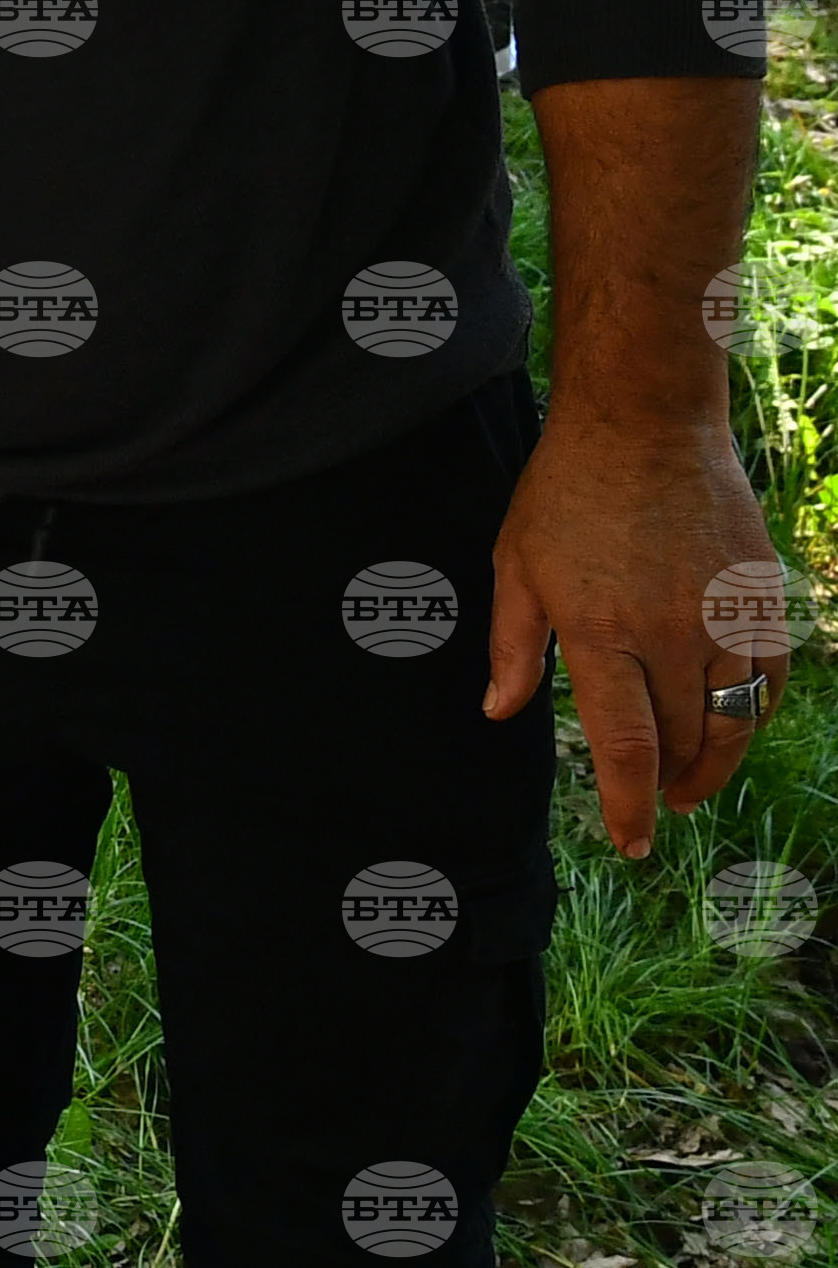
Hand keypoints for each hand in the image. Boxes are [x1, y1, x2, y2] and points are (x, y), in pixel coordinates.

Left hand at [486, 407, 784, 853]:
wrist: (646, 425)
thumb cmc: (566, 493)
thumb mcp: (515, 566)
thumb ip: (511, 648)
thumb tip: (499, 713)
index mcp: (603, 631)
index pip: (626, 746)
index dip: (630, 804)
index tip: (632, 842)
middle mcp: (671, 633)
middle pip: (684, 742)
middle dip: (668, 789)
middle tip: (654, 810)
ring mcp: (724, 616)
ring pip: (734, 721)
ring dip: (715, 764)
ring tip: (690, 787)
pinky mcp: (760, 598)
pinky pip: (768, 680)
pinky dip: (752, 716)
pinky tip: (730, 729)